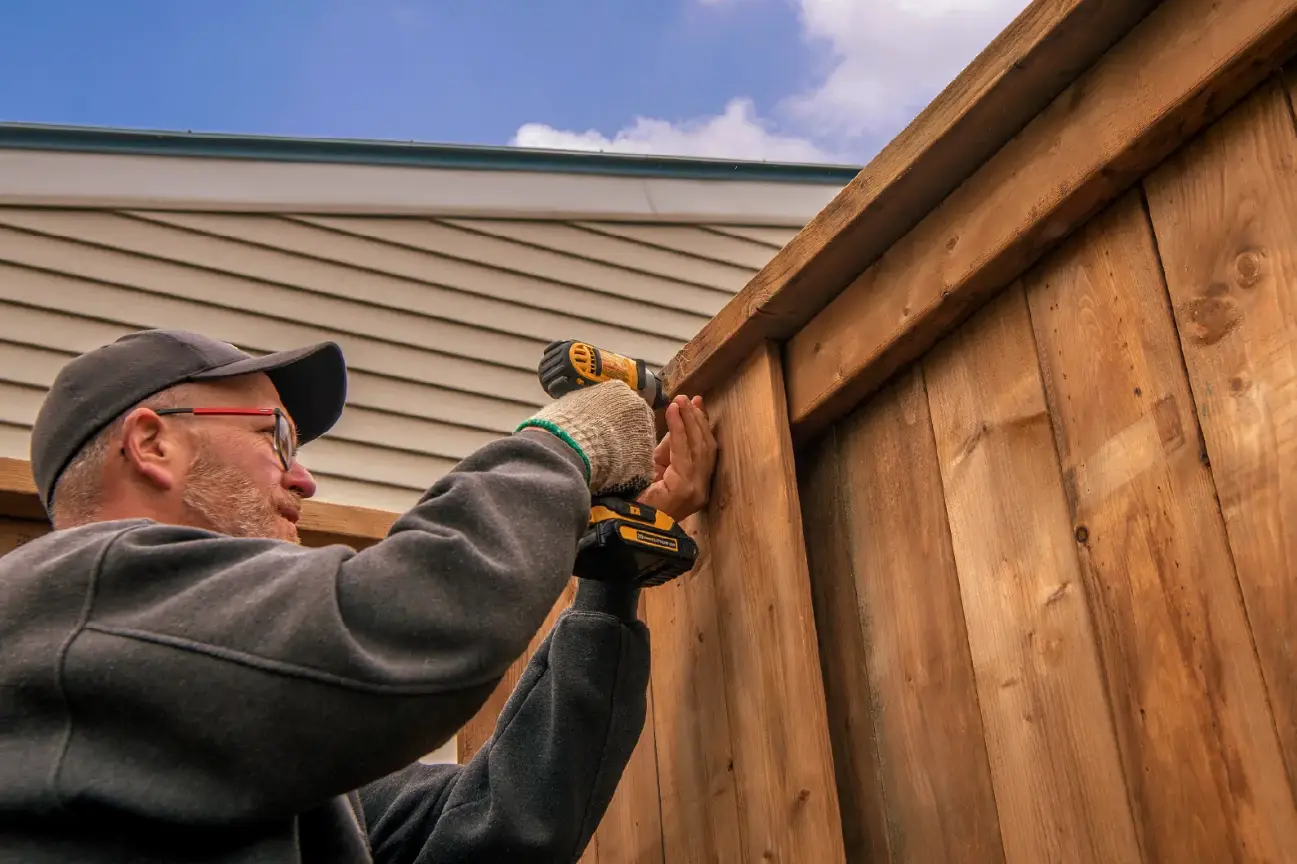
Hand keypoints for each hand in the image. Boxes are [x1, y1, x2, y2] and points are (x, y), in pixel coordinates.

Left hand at [636, 395, 716, 522]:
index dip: (702, 425)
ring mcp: (695, 490)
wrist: (623, 522)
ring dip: (689, 421)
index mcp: (696, 485)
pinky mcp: (684, 489)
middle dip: (697, 419)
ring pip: (699, 447)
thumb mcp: (656, 467)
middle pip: (706, 447)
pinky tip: (674, 414)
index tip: (697, 403)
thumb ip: (668, 448)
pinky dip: (679, 430)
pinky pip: (684, 452)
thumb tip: (676, 421)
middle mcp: (701, 488)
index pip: (705, 450)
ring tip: (681, 402)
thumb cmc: (636, 497)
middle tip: (687, 398)